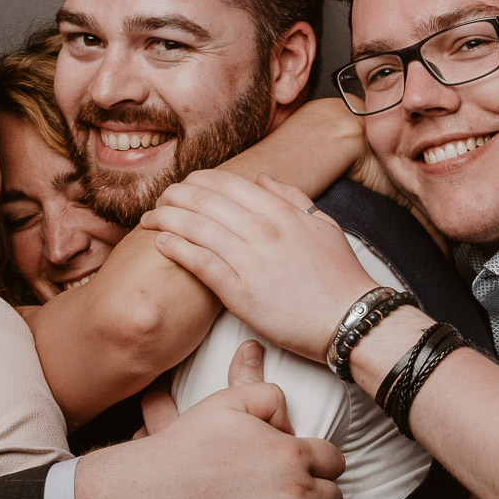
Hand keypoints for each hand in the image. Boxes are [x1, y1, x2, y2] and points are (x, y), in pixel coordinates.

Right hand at [80, 339, 345, 498]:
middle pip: (333, 495)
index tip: (303, 471)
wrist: (154, 497)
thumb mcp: (225, 403)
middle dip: (318, 496)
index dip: (320, 465)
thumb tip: (287, 413)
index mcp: (291, 451)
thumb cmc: (185, 450)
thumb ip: (264, 394)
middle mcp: (297, 488)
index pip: (333, 459)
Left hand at [142, 169, 380, 361]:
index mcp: (281, 211)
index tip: (183, 186)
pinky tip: (160, 242)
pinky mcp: (239, 292)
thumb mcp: (323, 225)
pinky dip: (175, 247)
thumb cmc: (339, 275)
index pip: (226, 182)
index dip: (197, 180)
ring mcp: (250, 260)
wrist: (349, 318)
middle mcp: (263, 229)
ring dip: (165, 218)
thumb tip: (261, 179)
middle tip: (159, 200)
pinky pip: (199, 262)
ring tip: (149, 220)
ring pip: (195, 227)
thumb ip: (291, 198)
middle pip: (204, 200)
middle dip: (174, 195)